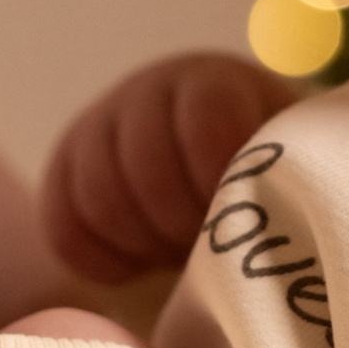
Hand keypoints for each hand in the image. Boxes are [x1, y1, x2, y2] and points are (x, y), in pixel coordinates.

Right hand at [41, 53, 281, 285]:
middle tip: (210, 248)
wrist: (218, 164)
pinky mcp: (63, 170)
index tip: (241, 216)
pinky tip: (139, 265)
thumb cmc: (267, 169)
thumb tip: (262, 221)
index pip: (205, 121)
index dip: (219, 178)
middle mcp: (147, 92)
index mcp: (212, 82)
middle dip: (181, 224)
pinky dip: (102, 262)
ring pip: (99, 199)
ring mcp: (98, 128)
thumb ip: (280, 173)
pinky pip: (64, 229)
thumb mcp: (284, 157)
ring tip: (178, 256)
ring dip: (143, 245)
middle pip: (145, 167)